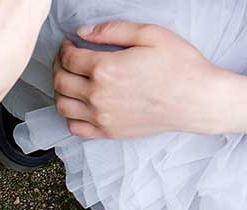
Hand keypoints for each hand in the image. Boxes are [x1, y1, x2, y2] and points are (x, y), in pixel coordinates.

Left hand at [54, 21, 246, 138]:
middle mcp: (97, 96)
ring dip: (60, 90)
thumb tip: (83, 32)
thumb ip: (112, 31)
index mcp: (105, 69)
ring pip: (62, 105)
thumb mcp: (150, 35)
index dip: (64, 48)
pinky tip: (78, 104)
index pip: (68, 58)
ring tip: (69, 80)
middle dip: (58, 66)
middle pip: (60, 81)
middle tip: (65, 59)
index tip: (68, 44)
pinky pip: (74, 127)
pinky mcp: (107, 132)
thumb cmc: (179, 66)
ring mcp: (101, 117)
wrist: (197, 99)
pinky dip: (69, 115)